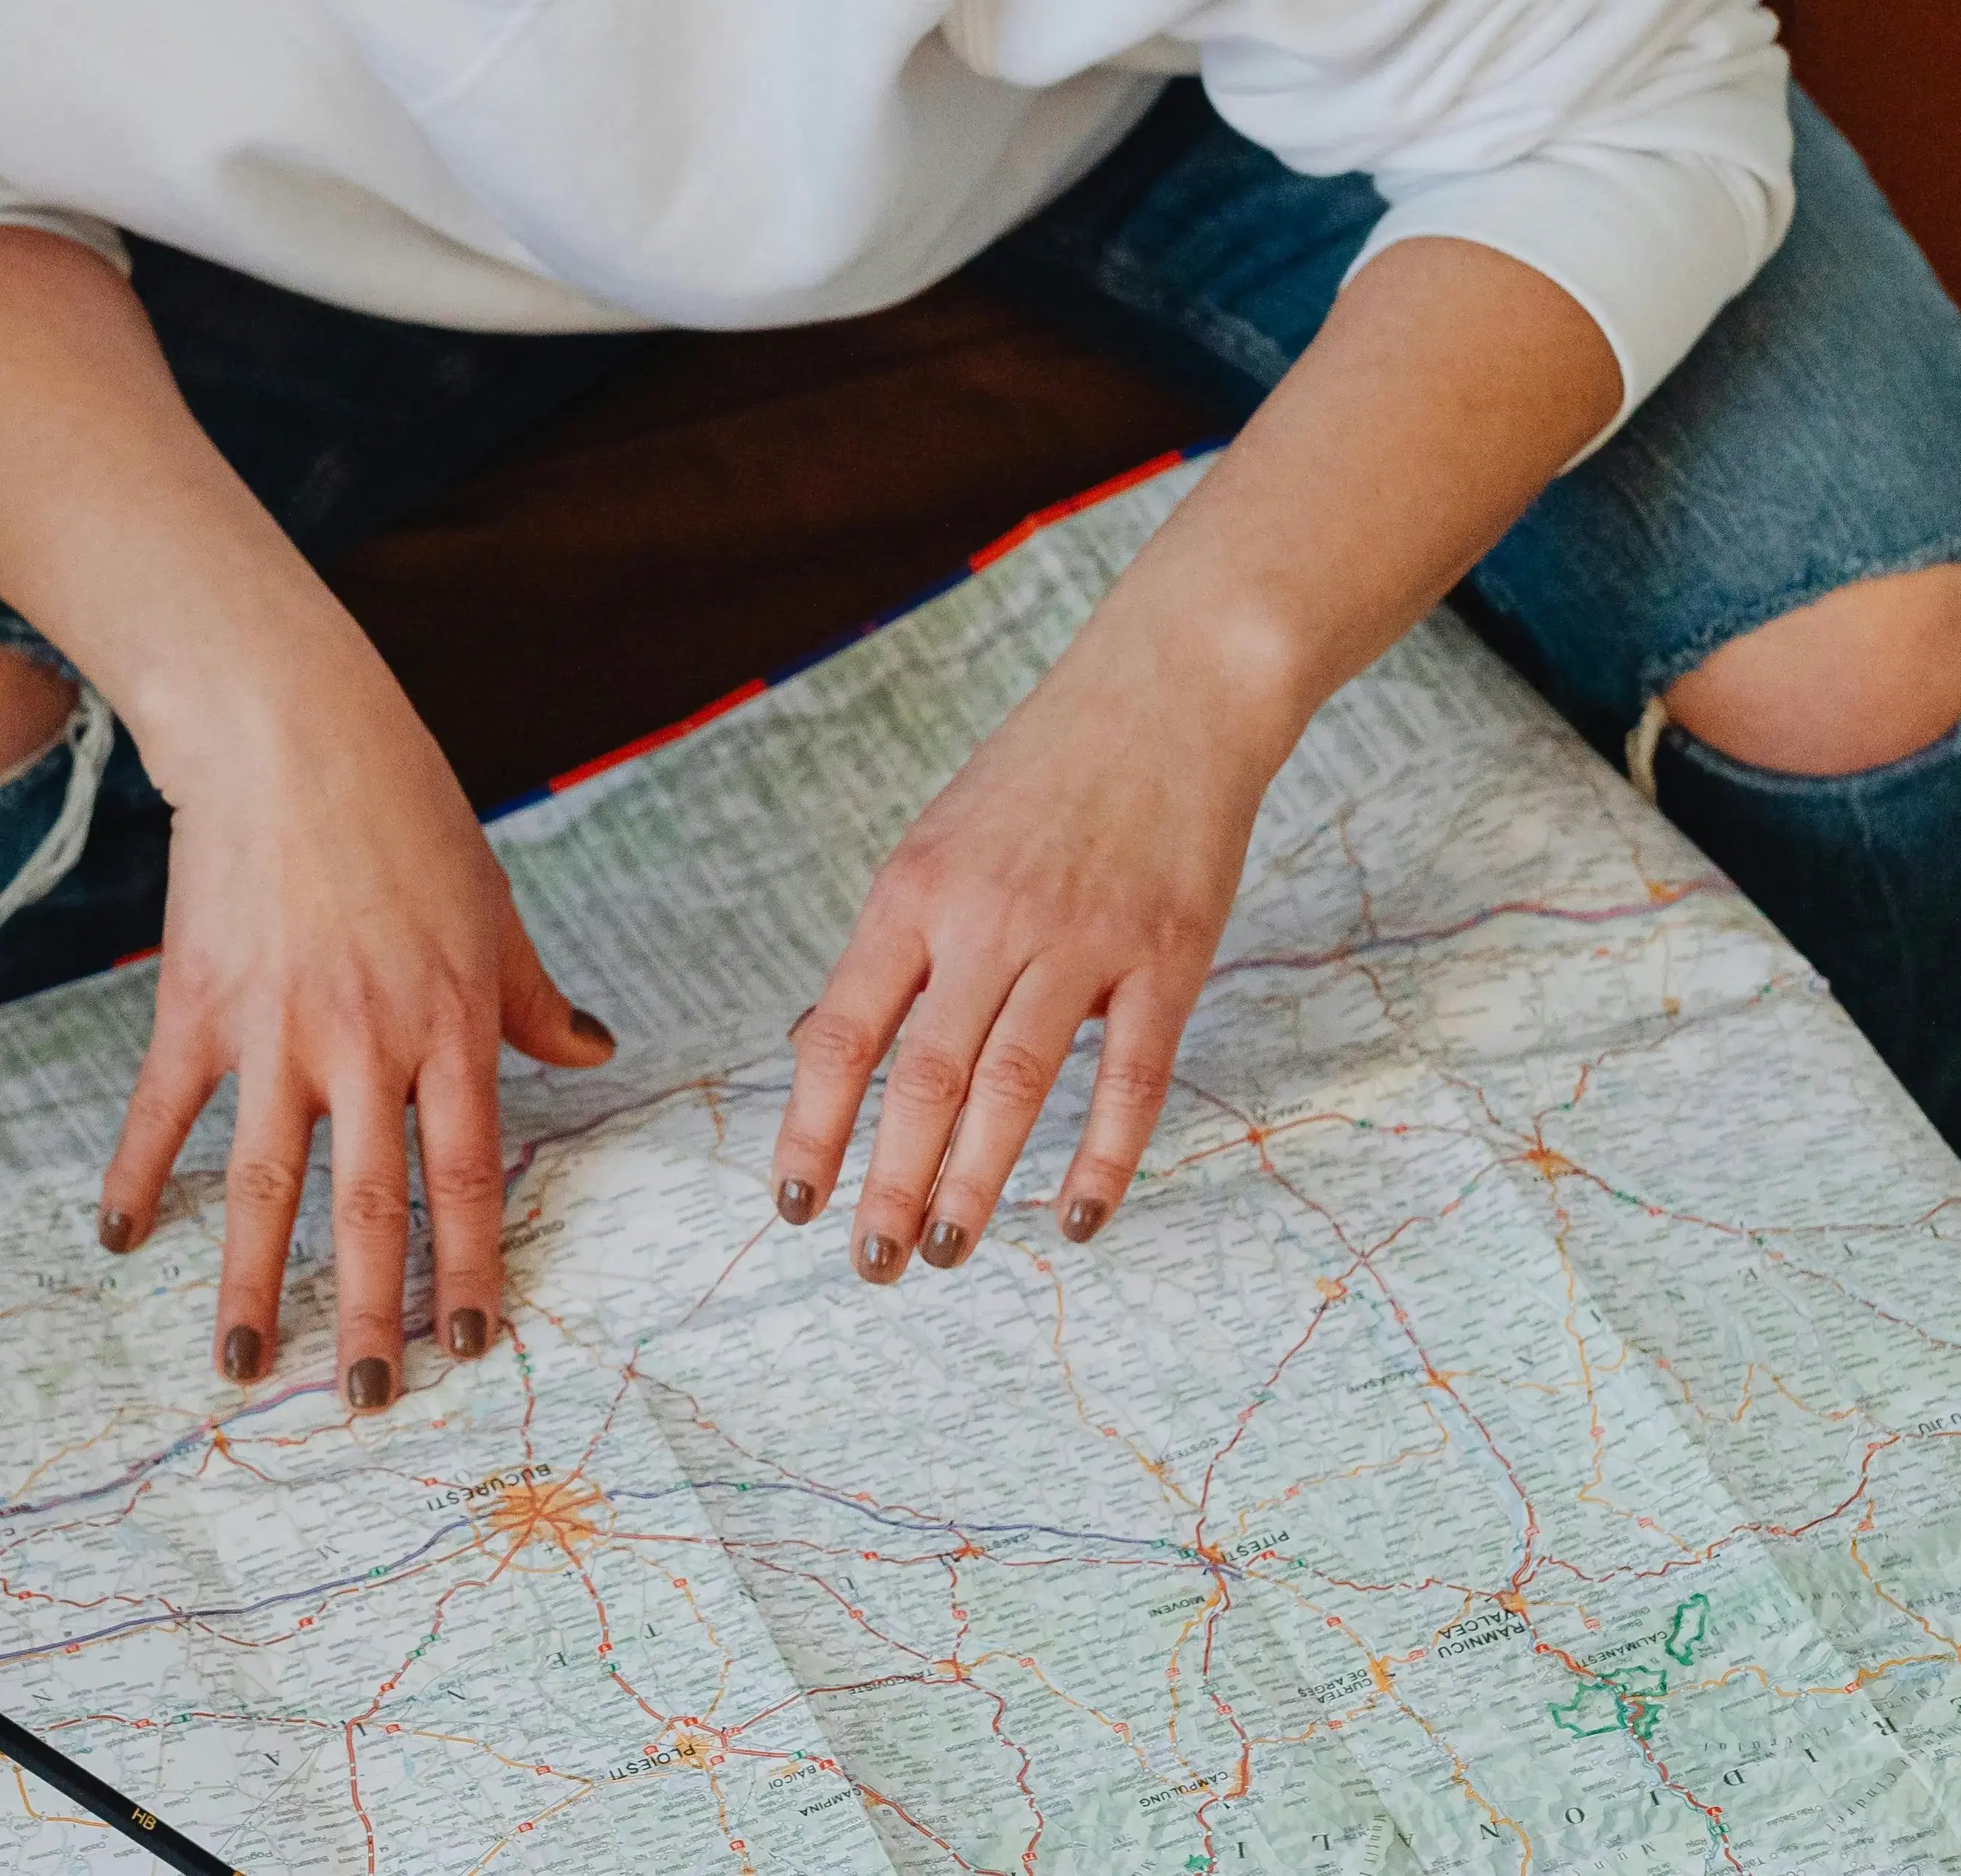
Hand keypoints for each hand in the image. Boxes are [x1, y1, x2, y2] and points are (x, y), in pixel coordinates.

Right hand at [96, 685, 614, 1405]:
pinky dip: (138, 1176)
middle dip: (372, 1311)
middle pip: (371, 1204)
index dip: (468, 1266)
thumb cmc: (405, 813)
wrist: (290, 733)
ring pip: (267, 1185)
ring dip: (254, 1284)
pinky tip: (122, 1237)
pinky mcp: (199, 1005)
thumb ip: (531, 997)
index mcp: (451, 1025)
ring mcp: (277, 1030)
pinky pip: (164, 1111)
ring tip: (243, 1366)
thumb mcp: (490, 908)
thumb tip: (593, 1052)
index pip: (467, 1174)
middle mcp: (368, 1043)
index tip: (470, 1344)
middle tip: (367, 1398)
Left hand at [774, 619, 1288, 1276]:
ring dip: (974, 1183)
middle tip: (871, 1266)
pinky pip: (1132, 1077)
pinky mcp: (1167, 955)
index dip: (812, 1129)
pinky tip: (1074, 1218)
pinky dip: (1104, 1156)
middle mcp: (988, 920)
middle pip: (924, 1079)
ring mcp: (1082, 939)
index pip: (842, 1034)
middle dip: (888, 1185)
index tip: (793, 1204)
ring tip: (944, 1251)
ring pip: (1015, 1088)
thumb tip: (816, 1048)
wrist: (1166, 693)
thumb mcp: (935, 845)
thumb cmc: (1036, 780)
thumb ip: (889, 951)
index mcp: (913, 894)